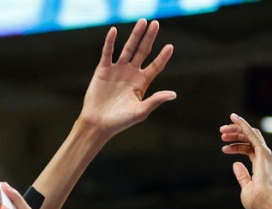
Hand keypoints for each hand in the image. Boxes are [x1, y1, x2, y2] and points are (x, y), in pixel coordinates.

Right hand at [78, 18, 175, 138]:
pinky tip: (113, 31)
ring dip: (135, 35)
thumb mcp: (140, 112)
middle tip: (155, 23)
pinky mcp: (103, 70)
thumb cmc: (120, 121)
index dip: (163, 57)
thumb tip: (173, 94)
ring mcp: (117, 70)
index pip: (156, 66)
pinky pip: (107, 53)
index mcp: (142, 83)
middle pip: (143, 51)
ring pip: (128, 48)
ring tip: (142, 22)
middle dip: (149, 38)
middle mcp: (131, 73)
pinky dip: (110, 42)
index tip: (170, 47)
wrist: (98, 124)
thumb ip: (155, 100)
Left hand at [221, 113, 271, 208]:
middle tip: (221, 133)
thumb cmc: (256, 199)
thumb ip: (242, 175)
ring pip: (250, 134)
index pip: (248, 148)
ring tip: (222, 131)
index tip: (223, 148)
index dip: (235, 146)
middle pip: (249, 138)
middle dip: (235, 134)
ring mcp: (264, 153)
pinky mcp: (262, 151)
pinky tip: (234, 118)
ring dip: (236, 129)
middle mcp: (264, 156)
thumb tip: (235, 164)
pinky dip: (243, 124)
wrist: (263, 202)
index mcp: (260, 164)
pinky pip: (252, 134)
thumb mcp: (245, 186)